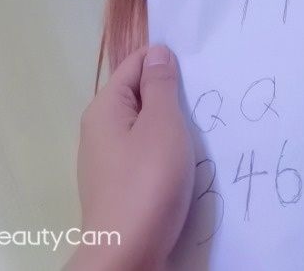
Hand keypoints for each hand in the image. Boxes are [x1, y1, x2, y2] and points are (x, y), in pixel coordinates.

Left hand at [66, 46, 193, 270]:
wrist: (127, 256)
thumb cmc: (147, 182)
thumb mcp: (162, 124)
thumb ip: (161, 84)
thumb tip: (158, 52)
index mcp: (104, 107)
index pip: (136, 63)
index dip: (166, 62)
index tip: (199, 72)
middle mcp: (99, 129)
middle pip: (140, 95)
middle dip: (171, 96)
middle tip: (204, 103)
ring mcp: (106, 160)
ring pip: (144, 127)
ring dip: (171, 128)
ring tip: (199, 134)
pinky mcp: (118, 186)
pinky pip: (144, 154)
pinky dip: (164, 153)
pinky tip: (183, 165)